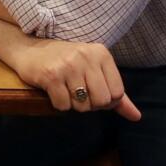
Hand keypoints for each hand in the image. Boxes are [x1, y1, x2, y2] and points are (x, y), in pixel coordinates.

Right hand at [7, 38, 141, 120]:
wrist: (29, 49)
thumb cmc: (65, 62)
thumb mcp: (94, 70)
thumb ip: (116, 93)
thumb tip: (136, 117)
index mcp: (101, 53)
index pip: (117, 93)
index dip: (105, 100)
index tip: (92, 91)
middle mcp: (86, 57)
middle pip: (101, 101)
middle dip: (89, 104)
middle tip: (77, 93)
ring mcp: (68, 65)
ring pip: (82, 105)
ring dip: (73, 105)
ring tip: (65, 90)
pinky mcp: (50, 75)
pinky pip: (63, 105)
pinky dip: (58, 104)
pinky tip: (53, 91)